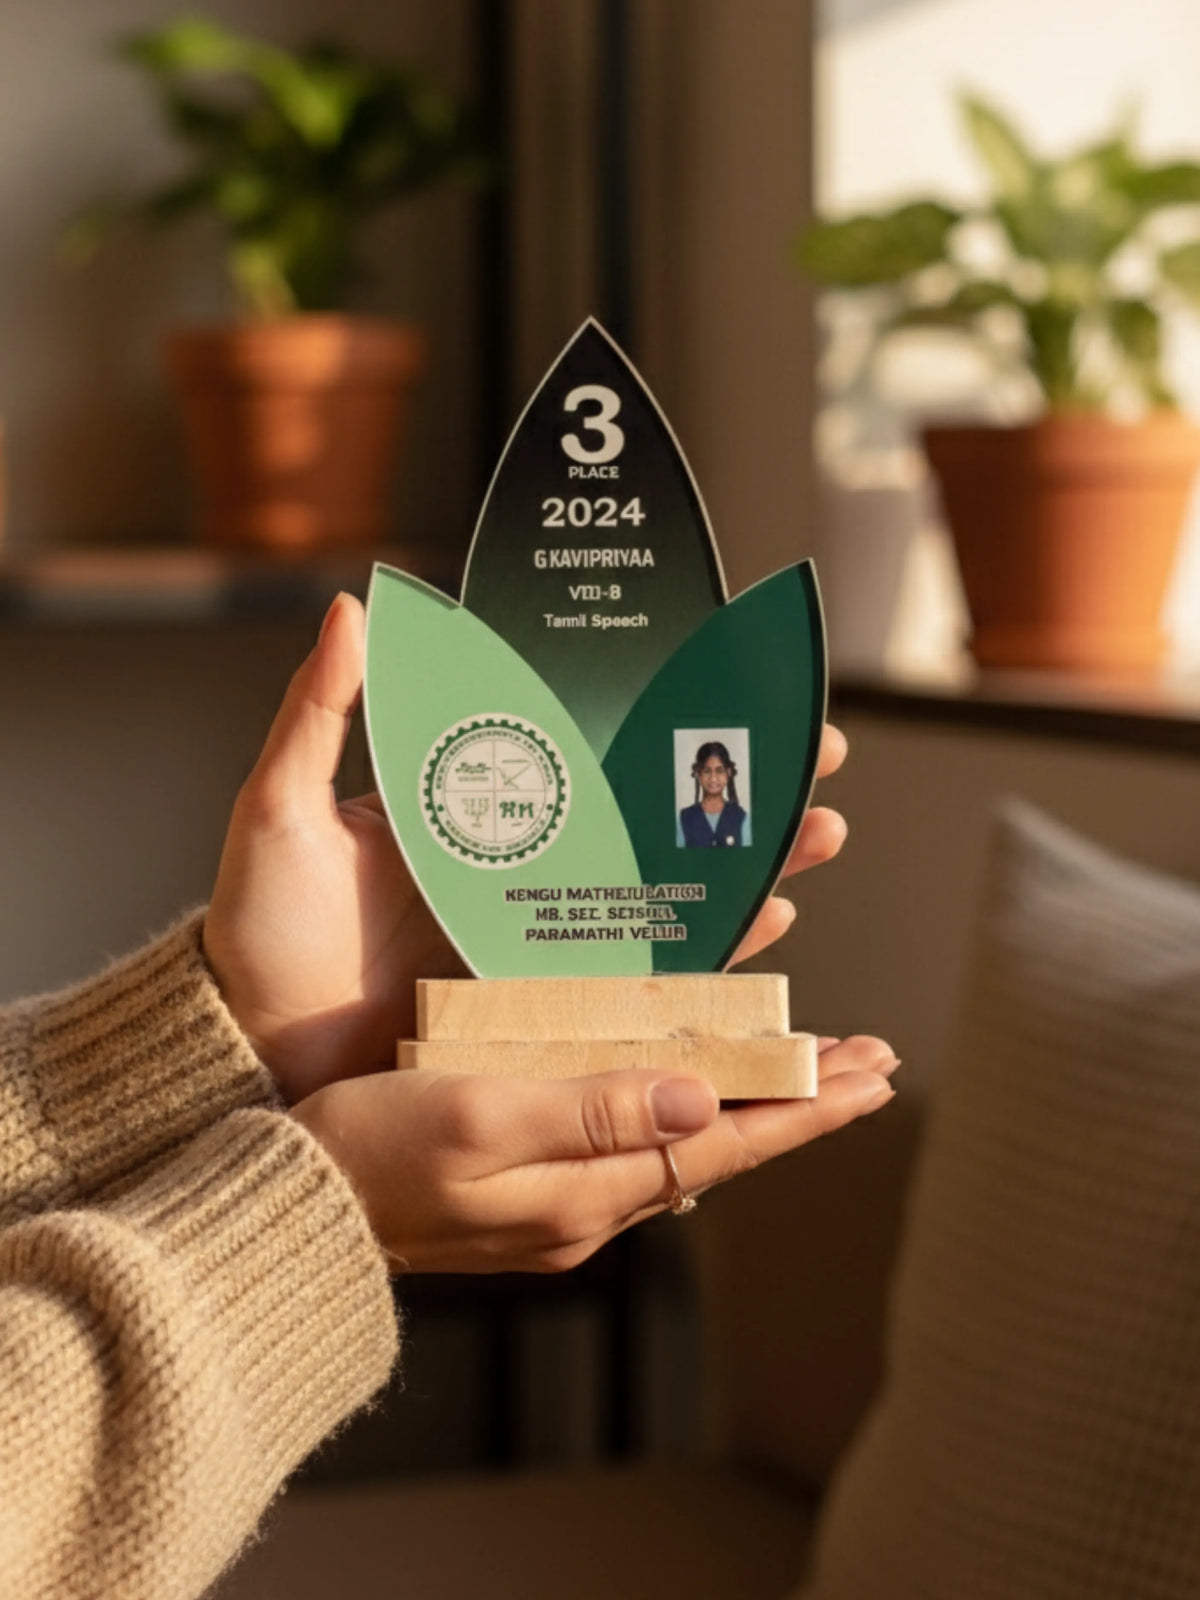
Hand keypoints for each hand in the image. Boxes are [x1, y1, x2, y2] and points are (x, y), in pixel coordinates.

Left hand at [205, 593, 850, 1104]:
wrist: (251, 1045)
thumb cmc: (258, 927)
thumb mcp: (281, 806)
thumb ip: (321, 709)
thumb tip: (357, 602)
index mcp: (471, 804)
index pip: (585, 743)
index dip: (660, 716)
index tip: (732, 682)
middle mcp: (519, 863)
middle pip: (648, 814)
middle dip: (737, 786)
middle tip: (813, 760)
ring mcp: (536, 932)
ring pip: (664, 889)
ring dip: (746, 863)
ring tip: (814, 837)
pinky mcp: (542, 999)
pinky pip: (640, 971)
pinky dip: (706, 950)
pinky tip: (763, 924)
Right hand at [293, 1034, 897, 1272]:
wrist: (294, 1205)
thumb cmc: (370, 1152)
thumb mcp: (479, 1117)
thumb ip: (591, 1109)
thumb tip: (698, 1100)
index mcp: (584, 1192)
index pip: (725, 1147)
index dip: (804, 1107)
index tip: (873, 1073)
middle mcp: (586, 1205)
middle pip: (720, 1148)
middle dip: (799, 1102)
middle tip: (872, 1061)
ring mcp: (557, 1199)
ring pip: (680, 1146)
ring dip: (748, 1103)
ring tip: (806, 1068)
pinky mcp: (526, 1181)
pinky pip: (630, 1143)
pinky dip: (681, 1109)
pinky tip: (691, 1087)